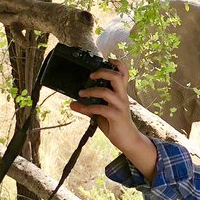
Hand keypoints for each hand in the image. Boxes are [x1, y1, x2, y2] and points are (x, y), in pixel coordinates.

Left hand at [70, 58, 157, 179]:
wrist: (127, 139)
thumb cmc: (115, 123)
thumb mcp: (101, 113)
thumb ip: (88, 106)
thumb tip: (72, 103)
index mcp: (121, 92)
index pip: (124, 73)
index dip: (118, 64)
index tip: (108, 59)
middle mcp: (122, 97)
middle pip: (117, 76)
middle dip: (102, 72)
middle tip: (90, 75)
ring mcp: (120, 106)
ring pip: (107, 92)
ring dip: (91, 91)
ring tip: (81, 93)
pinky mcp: (117, 116)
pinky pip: (102, 108)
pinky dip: (89, 107)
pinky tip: (82, 109)